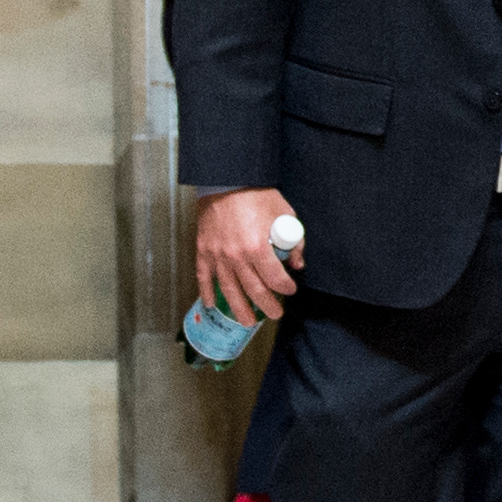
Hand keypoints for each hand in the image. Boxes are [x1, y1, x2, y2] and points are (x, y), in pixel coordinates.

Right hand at [192, 186, 301, 325]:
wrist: (226, 179)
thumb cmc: (256, 195)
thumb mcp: (285, 214)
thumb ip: (294, 241)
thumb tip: (297, 262)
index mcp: (258, 248)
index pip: (275, 279)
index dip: (286, 288)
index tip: (290, 290)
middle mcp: (237, 256)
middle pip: (254, 290)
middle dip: (267, 305)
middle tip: (274, 314)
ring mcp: (218, 255)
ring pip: (229, 290)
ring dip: (240, 309)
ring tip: (247, 321)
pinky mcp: (204, 250)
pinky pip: (204, 277)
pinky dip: (207, 292)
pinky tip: (212, 305)